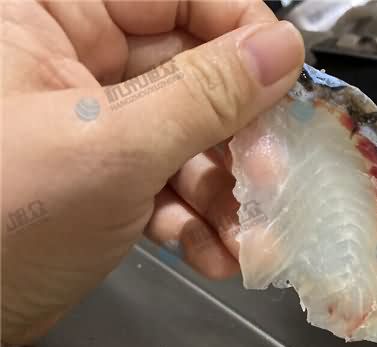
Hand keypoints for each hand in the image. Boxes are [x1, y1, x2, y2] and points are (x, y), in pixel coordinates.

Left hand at [1, 1, 304, 346]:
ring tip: (252, 243)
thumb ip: (206, 95)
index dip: (242, 36)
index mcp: (55, 16)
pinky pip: (166, 184)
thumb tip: (282, 49)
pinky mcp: (102, 179)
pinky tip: (216, 256)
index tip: (285, 85)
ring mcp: (92, 124)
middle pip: (196, 76)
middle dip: (241, 141)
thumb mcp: (111, 149)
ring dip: (227, 196)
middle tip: (271, 183)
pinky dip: (196, 222)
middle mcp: (74, 60)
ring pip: (188, 139)